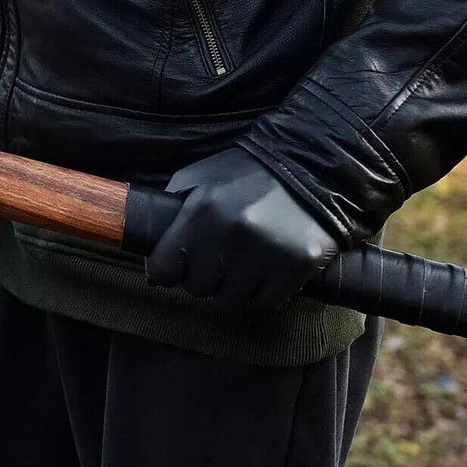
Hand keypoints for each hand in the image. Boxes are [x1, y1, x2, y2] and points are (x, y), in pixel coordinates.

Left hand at [146, 147, 341, 309]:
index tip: (174, 268)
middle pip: (197, 288)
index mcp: (201, 211)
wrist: (312, 165)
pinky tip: (265, 270)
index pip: (164, 269)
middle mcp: (231, 236)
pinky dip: (261, 291)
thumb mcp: (201, 176)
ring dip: (232, 286)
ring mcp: (266, 254)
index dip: (166, 270)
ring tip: (242, 263)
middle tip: (216, 260)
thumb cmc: (249, 172)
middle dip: (202, 276)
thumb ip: (174, 207)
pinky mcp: (297, 267)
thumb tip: (154, 256)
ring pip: (230, 299)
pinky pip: (264, 301)